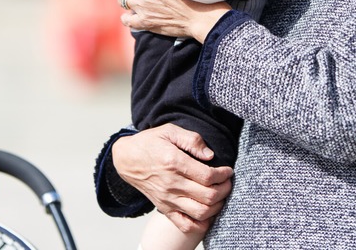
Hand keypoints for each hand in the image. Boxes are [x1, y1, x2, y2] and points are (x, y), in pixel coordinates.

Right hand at [111, 124, 232, 232]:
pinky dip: (201, 224)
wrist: (127, 159)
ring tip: (220, 196)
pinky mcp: (164, 209)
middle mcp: (171, 184)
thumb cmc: (149, 143)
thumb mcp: (170, 131)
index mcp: (174, 163)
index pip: (208, 176)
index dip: (224, 175)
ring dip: (217, 206)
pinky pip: (186, 225)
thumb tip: (210, 155)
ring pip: (200, 212)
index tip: (228, 170)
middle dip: (225, 190)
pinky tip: (207, 213)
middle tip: (227, 182)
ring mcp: (168, 199)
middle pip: (208, 196)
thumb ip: (192, 140)